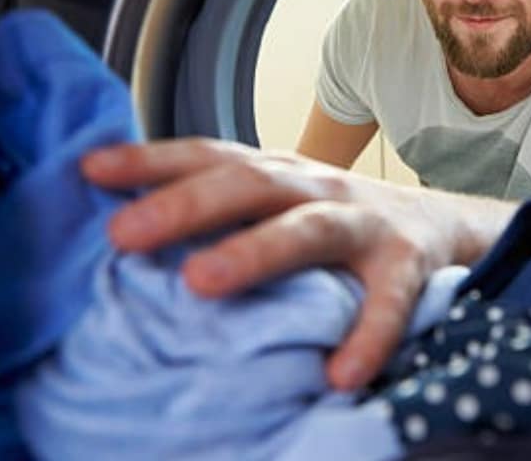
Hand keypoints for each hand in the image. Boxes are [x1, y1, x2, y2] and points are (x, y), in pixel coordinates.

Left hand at [81, 138, 465, 389]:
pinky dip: (367, 336)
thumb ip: (218, 208)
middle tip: (124, 233)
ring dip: (256, 251)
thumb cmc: (336, 219)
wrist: (440, 226)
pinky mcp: (407, 264)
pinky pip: (388, 302)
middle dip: (185, 205)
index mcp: (277, 172)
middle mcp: (316, 186)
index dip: (151, 160)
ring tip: (202, 283)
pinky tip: (340, 373)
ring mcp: (364, 222)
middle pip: (247, 185)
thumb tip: (119, 226)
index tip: (90, 170)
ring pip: (309, 230)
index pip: (209, 156)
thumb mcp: (278, 202)